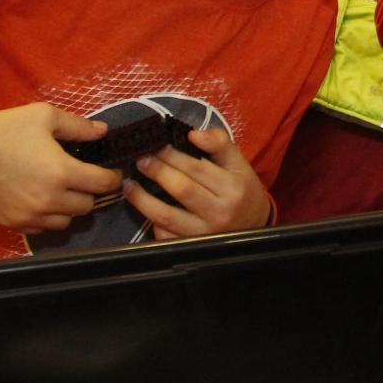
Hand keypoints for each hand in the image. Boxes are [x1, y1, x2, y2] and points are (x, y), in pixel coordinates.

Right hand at [0, 103, 120, 233]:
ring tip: (66, 189)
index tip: (114, 171)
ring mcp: (29, 215)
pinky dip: (49, 217)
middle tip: (88, 177)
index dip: (113, 178)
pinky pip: (42, 228)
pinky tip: (44, 200)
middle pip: (87, 206)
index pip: (103, 184)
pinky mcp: (12, 222)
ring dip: (71, 207)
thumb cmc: (5, 131)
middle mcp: (49, 200)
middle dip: (92, 192)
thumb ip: (78, 126)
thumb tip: (102, 131)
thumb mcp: (44, 116)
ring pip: (66, 221)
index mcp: (62, 173)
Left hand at [122, 128, 270, 240]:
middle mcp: (219, 212)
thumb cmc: (242, 190)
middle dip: (157, 172)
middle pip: (182, 189)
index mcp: (232, 187)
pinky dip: (150, 221)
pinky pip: (165, 235)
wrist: (254, 226)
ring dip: (143, 199)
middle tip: (141, 160)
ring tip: (129, 185)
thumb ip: (220, 143)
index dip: (173, 156)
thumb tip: (193, 134)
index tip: (156, 145)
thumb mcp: (239, 163)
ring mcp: (203, 234)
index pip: (197, 168)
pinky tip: (142, 208)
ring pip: (166, 215)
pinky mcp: (191, 248)